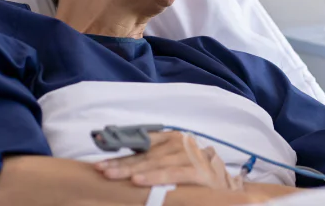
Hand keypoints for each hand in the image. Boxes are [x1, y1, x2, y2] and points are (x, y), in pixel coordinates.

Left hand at [94, 131, 242, 190]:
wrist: (225, 186)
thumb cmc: (194, 174)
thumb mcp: (172, 162)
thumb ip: (151, 160)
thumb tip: (120, 164)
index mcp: (171, 138)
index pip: (140, 144)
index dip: (119, 150)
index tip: (99, 157)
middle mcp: (180, 142)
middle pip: (144, 154)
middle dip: (120, 163)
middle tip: (100, 169)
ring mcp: (190, 155)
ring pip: (154, 163)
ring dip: (131, 170)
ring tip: (111, 174)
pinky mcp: (198, 171)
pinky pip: (171, 174)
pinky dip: (154, 178)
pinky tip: (137, 181)